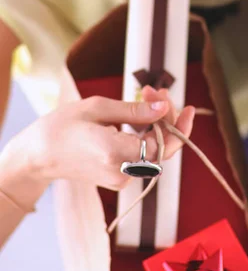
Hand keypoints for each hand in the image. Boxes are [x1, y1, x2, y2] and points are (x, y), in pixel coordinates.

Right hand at [11, 90, 194, 191]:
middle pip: (162, 149)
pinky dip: (147, 135)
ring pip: (154, 152)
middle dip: (166, 118)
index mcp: (115, 153)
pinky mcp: (119, 178)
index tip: (185, 105)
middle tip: (155, 92)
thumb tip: (165, 108)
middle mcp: (122, 172)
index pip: (162, 145)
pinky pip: (143, 156)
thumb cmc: (62, 126)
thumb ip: (134, 111)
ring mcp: (121, 179)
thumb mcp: (97, 108)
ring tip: (147, 96)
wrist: (39, 155)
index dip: (176, 125)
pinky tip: (139, 116)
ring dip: (157, 124)